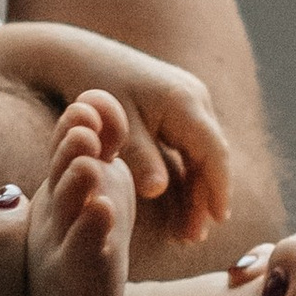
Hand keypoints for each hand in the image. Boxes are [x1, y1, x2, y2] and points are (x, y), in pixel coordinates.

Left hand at [109, 59, 229, 249]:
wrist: (77, 56)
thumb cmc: (94, 93)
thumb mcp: (116, 128)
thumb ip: (139, 158)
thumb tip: (160, 191)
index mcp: (184, 101)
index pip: (214, 152)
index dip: (218, 188)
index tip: (217, 221)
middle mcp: (194, 97)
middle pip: (211, 156)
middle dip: (205, 198)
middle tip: (193, 239)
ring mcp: (188, 100)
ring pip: (201, 154)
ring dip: (196, 191)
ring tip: (186, 232)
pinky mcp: (176, 107)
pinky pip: (188, 146)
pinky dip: (184, 175)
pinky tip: (177, 204)